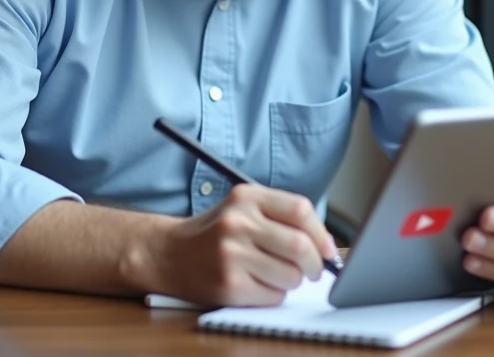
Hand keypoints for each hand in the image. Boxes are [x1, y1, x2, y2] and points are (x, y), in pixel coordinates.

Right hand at [148, 184, 337, 306]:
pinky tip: (258, 285)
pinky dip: (275, 295)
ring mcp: (231, 255)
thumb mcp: (241, 208)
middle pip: (300, 246)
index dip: (321, 233)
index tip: (327, 249)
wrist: (167, 254)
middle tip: (314, 271)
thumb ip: (280, 217)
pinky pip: (273, 296)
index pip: (300, 210)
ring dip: (292, 281)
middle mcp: (237, 223)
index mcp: (244, 197)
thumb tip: (326, 245)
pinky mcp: (228, 285)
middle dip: (315, 264)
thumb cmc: (213, 233)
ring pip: (291, 275)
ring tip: (276, 276)